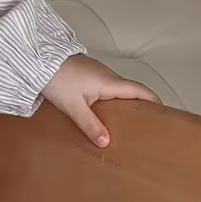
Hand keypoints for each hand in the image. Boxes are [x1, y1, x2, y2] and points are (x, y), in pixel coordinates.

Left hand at [41, 54, 159, 147]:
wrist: (37, 59)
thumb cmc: (56, 79)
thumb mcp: (74, 107)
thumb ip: (90, 125)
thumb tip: (106, 142)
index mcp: (109, 82)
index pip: (140, 90)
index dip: (153, 101)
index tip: (163, 113)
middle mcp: (107, 74)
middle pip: (130, 90)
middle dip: (139, 105)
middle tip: (143, 123)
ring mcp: (97, 71)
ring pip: (116, 88)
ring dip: (122, 102)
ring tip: (123, 122)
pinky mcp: (87, 72)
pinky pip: (104, 86)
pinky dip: (109, 97)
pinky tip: (102, 110)